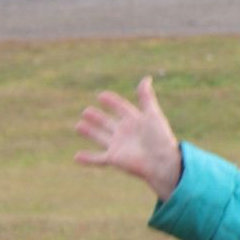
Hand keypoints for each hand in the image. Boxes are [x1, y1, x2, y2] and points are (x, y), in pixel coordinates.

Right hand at [75, 77, 182, 200]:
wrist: (162, 162)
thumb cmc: (160, 138)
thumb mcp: (153, 114)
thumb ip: (146, 97)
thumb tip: (146, 78)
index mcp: (135, 121)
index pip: (121, 108)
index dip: (112, 102)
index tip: (102, 95)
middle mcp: (126, 133)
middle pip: (108, 123)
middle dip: (97, 117)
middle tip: (86, 111)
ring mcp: (119, 146)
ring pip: (100, 137)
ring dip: (90, 132)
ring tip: (79, 126)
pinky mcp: (114, 159)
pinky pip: (97, 159)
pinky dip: (87, 159)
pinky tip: (76, 157)